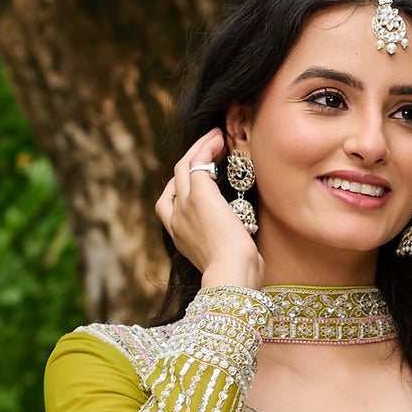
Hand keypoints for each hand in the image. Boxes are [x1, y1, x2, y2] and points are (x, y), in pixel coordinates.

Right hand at [155, 130, 263, 290]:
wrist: (232, 274)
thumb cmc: (236, 274)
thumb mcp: (225, 259)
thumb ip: (224, 243)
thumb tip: (243, 239)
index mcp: (179, 238)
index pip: (169, 205)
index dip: (181, 187)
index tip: (199, 178)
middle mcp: (176, 220)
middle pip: (175, 181)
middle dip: (191, 162)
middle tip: (211, 150)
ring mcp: (185, 206)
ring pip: (183, 166)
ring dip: (200, 148)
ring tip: (217, 138)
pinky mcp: (199, 195)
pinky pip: (197, 161)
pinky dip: (207, 147)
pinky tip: (219, 140)